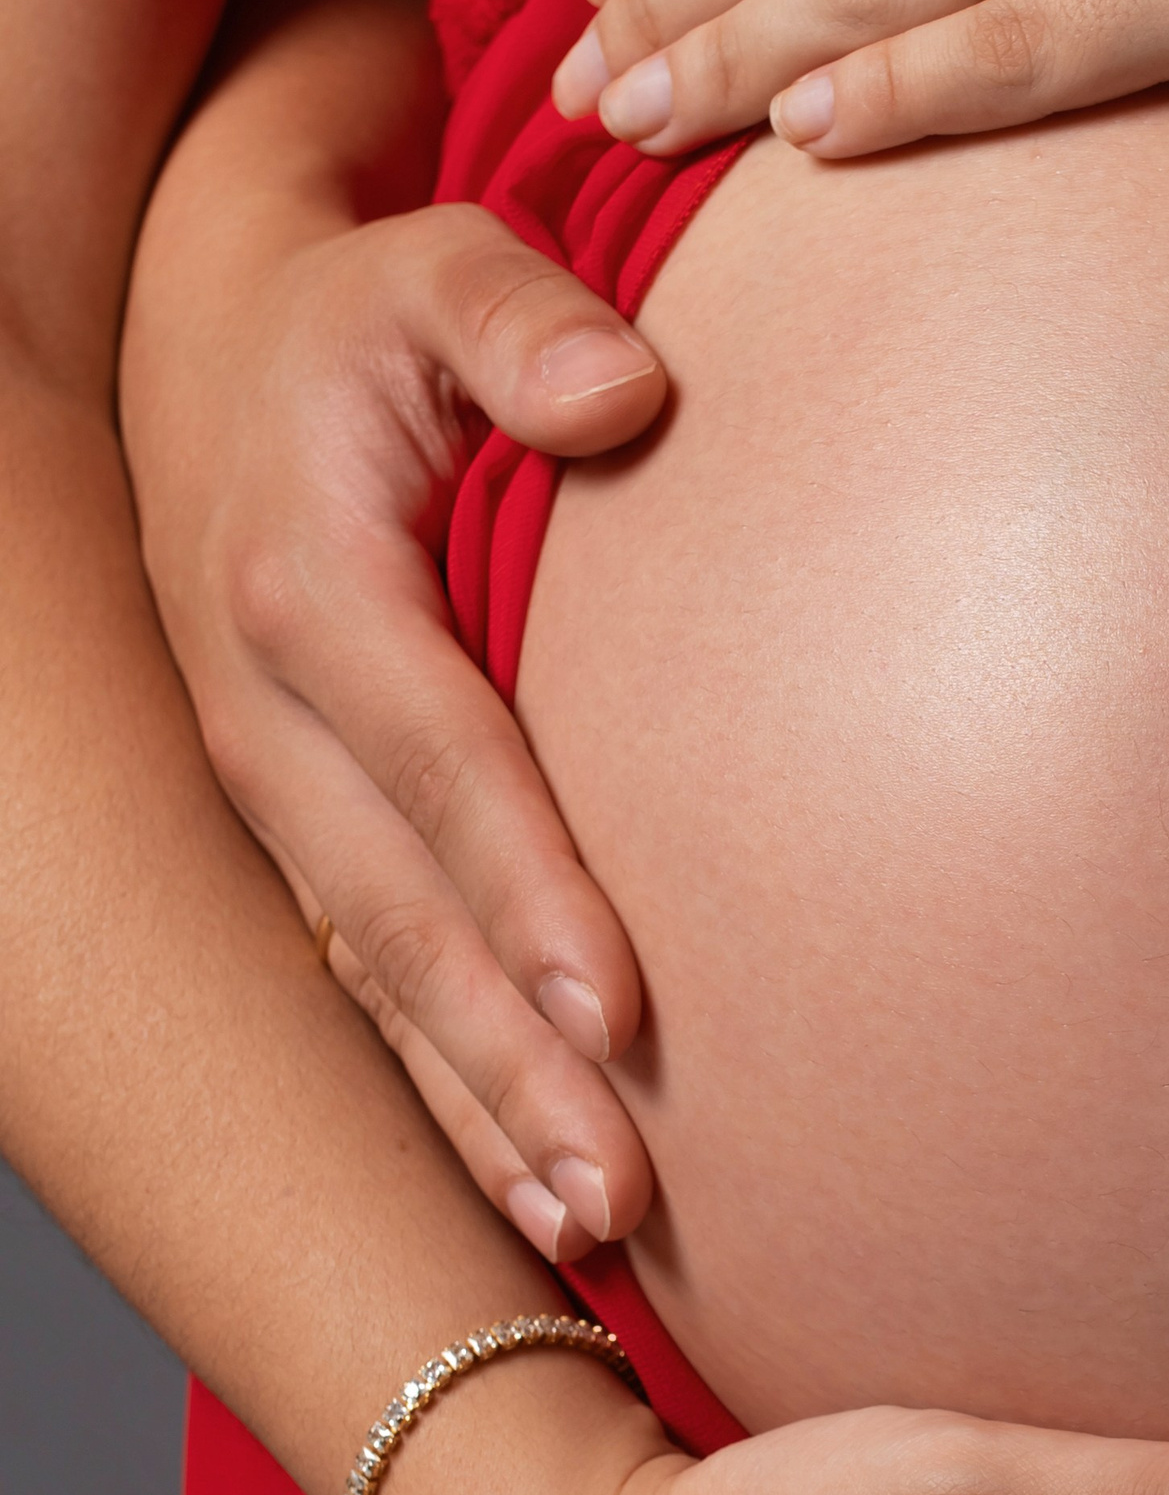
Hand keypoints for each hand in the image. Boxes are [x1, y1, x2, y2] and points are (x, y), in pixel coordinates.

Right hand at [122, 150, 671, 1263]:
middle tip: (625, 1193)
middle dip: (512, 1068)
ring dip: (479, 1115)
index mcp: (312, 588)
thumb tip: (628, 395)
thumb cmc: (363, 321)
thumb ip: (521, 315)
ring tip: (592, 1232)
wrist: (215, 354)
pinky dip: (444, 1093)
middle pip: (406, 922)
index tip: (628, 1007)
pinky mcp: (300, 835)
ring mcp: (274, 795)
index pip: (445, 764)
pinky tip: (530, 1188)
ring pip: (379, 985)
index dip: (532, 889)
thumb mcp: (432, 263)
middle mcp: (273, 719)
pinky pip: (369, 987)